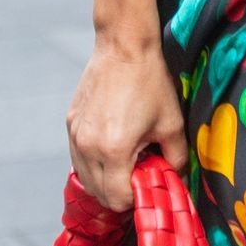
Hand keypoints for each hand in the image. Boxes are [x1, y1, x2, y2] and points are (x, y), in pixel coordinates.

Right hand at [66, 37, 189, 211]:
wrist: (124, 46)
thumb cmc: (149, 81)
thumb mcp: (172, 123)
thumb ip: (175, 159)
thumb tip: (174, 179)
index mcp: (114, 150)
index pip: (117, 199)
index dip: (136, 198)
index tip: (148, 183)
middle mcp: (88, 147)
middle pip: (99, 194)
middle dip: (121, 191)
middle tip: (141, 171)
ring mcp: (76, 135)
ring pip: (86, 178)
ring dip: (106, 178)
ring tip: (127, 157)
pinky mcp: (70, 124)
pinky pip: (79, 158)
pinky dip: (94, 162)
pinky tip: (112, 144)